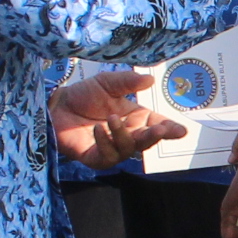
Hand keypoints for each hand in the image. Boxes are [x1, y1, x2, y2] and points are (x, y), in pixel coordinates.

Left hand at [51, 68, 186, 168]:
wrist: (56, 105)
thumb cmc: (83, 94)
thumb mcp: (107, 83)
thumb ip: (128, 82)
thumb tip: (150, 80)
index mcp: (135, 118)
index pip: (157, 125)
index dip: (170, 129)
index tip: (181, 131)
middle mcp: (127, 135)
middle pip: (147, 141)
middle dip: (154, 136)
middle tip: (159, 129)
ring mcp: (112, 148)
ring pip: (128, 150)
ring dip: (123, 135)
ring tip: (110, 119)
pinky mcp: (96, 158)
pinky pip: (108, 157)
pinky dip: (105, 143)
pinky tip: (97, 130)